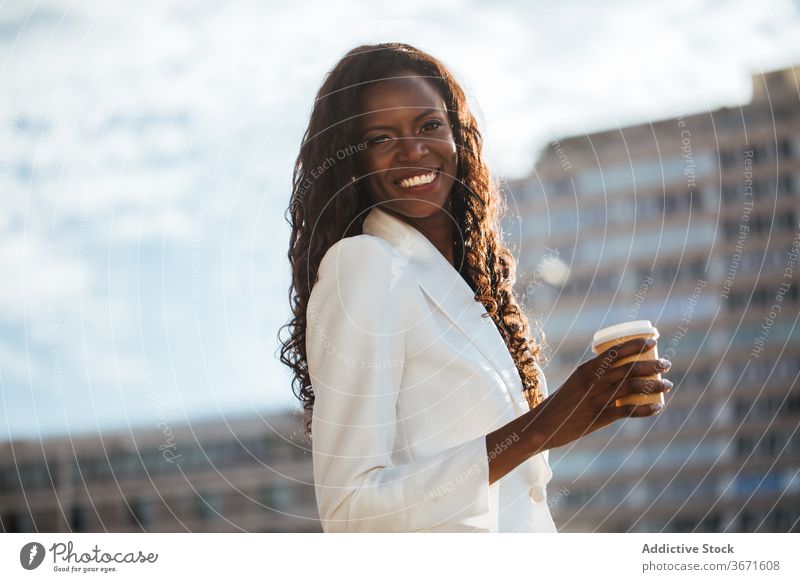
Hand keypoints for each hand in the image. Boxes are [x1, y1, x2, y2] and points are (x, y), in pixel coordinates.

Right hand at [528, 337, 671, 451]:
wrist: (544, 425)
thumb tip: (620, 372)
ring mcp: (597, 399)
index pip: (615, 351)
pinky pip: (628, 411)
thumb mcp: (576, 382)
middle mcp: (593, 381)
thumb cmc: (562, 402)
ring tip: (667, 384)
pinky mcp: (600, 417)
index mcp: (586, 369)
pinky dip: (646, 409)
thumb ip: (596, 377)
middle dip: (652, 364)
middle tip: (666, 364)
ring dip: (654, 384)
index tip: (653, 341)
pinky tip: (658, 407)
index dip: (636, 344)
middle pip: (629, 368)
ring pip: (633, 387)